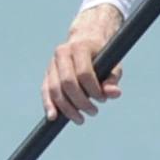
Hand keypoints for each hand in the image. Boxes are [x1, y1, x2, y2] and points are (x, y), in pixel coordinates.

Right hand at [43, 4, 126, 122]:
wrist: (85, 40)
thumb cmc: (102, 55)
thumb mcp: (113, 65)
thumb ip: (113, 79)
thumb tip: (113, 94)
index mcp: (79, 47)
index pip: (84, 73)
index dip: (93, 90)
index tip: (102, 100)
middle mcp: (62, 53)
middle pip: (67, 83)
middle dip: (80, 102)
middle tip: (94, 112)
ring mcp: (52, 63)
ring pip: (55, 89)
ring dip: (67, 108)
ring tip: (81, 119)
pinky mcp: (47, 74)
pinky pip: (45, 91)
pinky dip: (48, 105)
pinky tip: (53, 117)